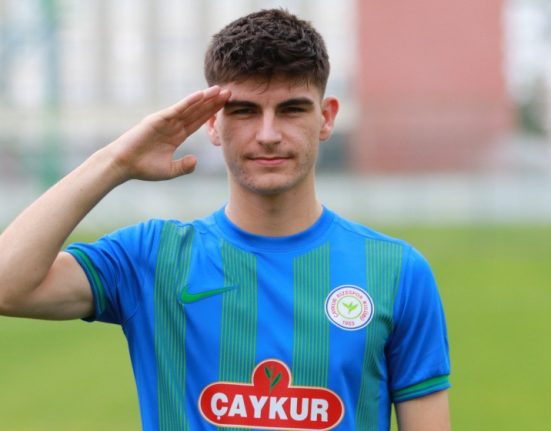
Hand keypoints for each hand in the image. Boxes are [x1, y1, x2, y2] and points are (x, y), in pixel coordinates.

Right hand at [107, 86, 230, 181]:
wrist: (124, 165)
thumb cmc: (144, 167)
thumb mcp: (169, 170)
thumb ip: (184, 166)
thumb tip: (196, 160)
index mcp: (177, 135)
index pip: (198, 121)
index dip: (212, 113)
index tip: (226, 106)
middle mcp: (173, 125)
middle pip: (198, 111)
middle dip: (213, 102)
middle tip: (229, 92)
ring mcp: (166, 120)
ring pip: (190, 107)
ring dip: (205, 98)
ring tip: (219, 90)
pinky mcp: (158, 119)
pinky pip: (176, 109)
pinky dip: (188, 102)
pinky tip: (201, 95)